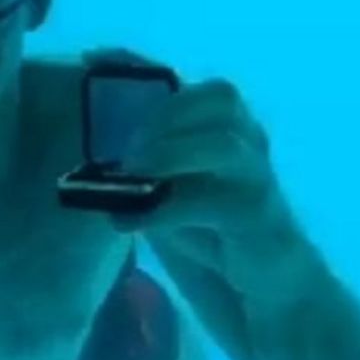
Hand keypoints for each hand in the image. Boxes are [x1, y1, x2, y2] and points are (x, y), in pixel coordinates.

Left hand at [111, 74, 300, 299]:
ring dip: (168, 153)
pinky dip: (160, 208)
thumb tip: (91, 153)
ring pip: (222, 142)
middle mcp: (248, 143)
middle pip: (220, 96)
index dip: (142, 66)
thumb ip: (142, 170)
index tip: (94, 60)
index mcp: (225, 130)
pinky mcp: (258, 218)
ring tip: (130, 175)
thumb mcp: (168, 196)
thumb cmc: (215, 243)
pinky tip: (125, 223)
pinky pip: (210, 201)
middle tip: (127, 148)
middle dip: (165, 113)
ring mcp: (258, 179)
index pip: (188, 82)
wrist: (268, 299)